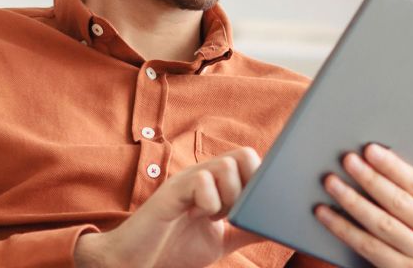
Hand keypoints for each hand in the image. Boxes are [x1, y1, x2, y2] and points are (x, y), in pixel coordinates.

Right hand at [74, 147, 264, 267]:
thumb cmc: (175, 248)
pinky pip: (202, 181)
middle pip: (245, 154)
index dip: (261, 180)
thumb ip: (246, 228)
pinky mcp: (172, 191)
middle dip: (249, 186)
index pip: (250, 160)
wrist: (136, 262)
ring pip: (227, 165)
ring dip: (230, 196)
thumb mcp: (222, 239)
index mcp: (216, 183)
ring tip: (215, 216)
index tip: (257, 207)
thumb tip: (276, 224)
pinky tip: (199, 216)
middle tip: (234, 213)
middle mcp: (203, 175)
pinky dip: (210, 202)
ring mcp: (187, 180)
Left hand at [315, 144, 412, 267]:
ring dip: (352, 201)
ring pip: (381, 225)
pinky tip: (325, 213)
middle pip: (398, 203)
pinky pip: (367, 247)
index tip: (370, 149)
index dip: (392, 166)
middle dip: (370, 179)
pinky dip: (343, 228)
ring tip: (331, 182)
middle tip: (347, 160)